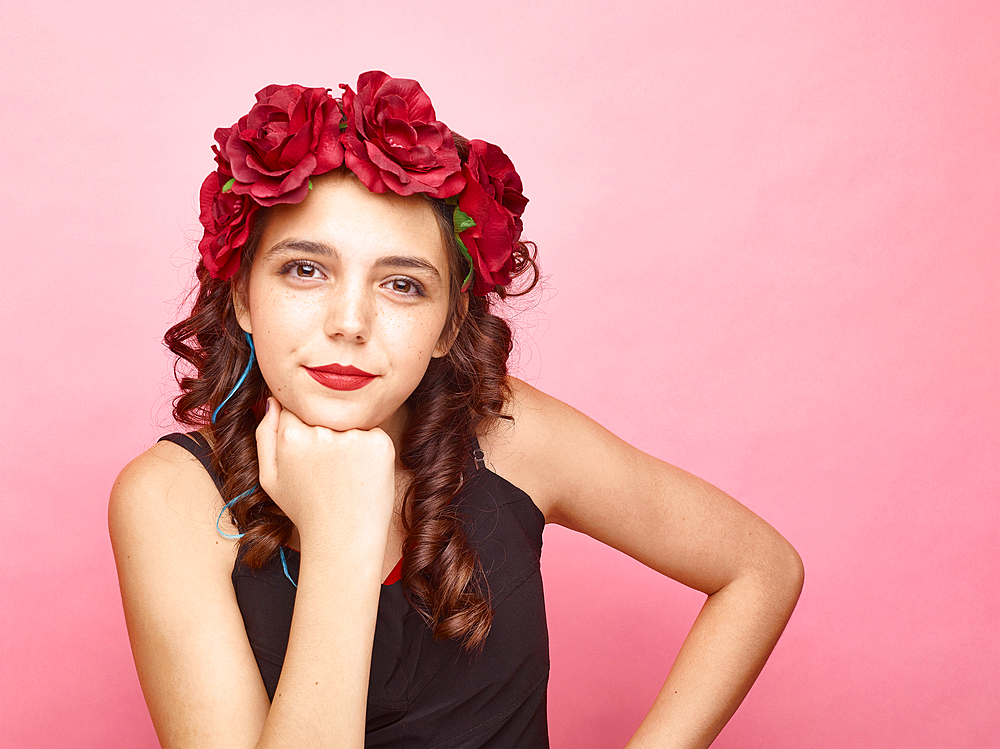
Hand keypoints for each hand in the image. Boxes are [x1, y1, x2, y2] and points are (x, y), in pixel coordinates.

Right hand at [255, 397, 396, 545]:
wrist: (343, 539)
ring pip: (349, 423)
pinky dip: (369, 451)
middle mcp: (322, 431)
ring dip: (348, 441)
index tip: (310, 453)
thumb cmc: (306, 510)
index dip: (303, 430)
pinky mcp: (380, 443)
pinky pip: (372, 434)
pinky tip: (362, 476)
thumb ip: (265, 435)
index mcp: (291, 436)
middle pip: (324, 414)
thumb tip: (273, 401)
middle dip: (326, 433)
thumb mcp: (270, 478)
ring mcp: (353, 436)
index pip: (296, 409)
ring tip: (345, 476)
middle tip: (329, 469)